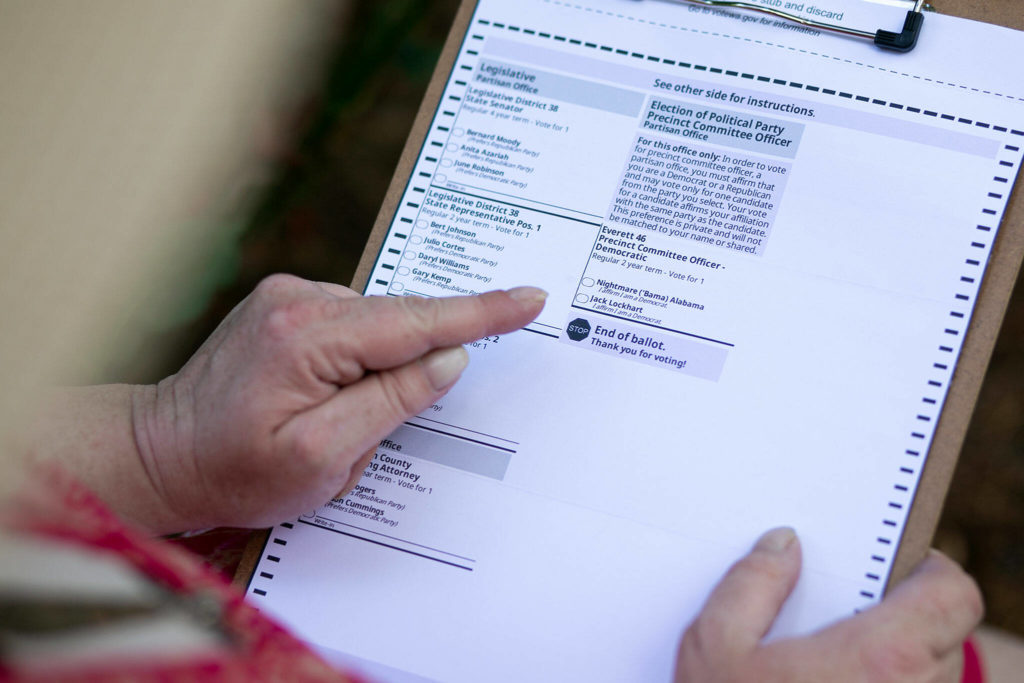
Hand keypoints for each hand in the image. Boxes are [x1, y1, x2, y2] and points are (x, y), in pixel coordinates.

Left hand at [131, 275, 545, 531]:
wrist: (160, 455)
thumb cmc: (235, 469)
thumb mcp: (321, 457)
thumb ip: (391, 402)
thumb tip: (447, 359)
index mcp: (307, 336)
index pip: (417, 321)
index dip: (480, 314)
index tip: (529, 299)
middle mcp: (298, 300)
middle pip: (398, 322)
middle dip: (414, 369)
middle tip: (365, 428)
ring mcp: (288, 298)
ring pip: (377, 329)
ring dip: (380, 372)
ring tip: (328, 426)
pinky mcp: (285, 307)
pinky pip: (353, 328)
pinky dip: (362, 361)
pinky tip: (324, 402)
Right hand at [675, 528, 982, 681]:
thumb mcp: (713, 649)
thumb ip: (750, 584)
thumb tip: (783, 545)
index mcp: (881, 658)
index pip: (954, 596)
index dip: (932, 573)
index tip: (898, 570)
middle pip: (944, 640)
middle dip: (905, 623)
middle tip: (849, 623)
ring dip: (899, 671)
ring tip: (837, 674)